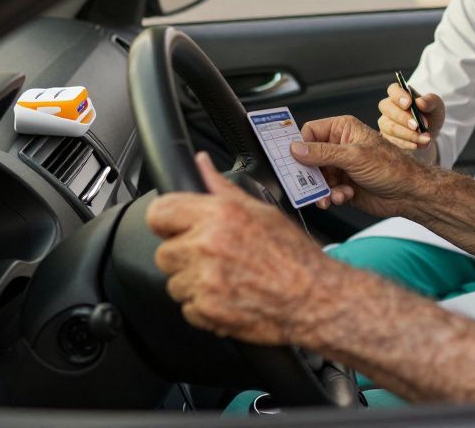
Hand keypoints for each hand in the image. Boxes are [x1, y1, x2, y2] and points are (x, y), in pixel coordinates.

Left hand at [146, 152, 334, 345]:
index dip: (166, 220)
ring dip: (194, 284)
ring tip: (227, 278)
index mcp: (219, 215)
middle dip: (185, 256)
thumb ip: (222, 188)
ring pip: (175, 283)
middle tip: (215, 258)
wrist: (314, 297)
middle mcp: (208, 245)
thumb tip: (201, 163)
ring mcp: (205, 281)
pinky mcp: (207, 311)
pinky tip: (230, 296)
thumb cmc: (294, 255)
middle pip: (165, 253)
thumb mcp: (261, 211)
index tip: (175, 228)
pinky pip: (187, 309)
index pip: (160, 212)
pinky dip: (204, 307)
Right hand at [296, 115, 431, 217]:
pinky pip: (325, 191)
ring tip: (330, 195)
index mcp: (343, 129)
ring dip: (321, 188)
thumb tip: (295, 149)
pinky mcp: (342, 185)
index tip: (292, 160)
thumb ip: (323, 153)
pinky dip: (330, 196)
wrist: (409, 194)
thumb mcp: (354, 156)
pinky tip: (343, 197)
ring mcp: (340, 166)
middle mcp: (339, 146)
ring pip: (315, 177)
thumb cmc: (391, 167)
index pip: (310, 132)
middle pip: (308, 157)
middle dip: (309, 173)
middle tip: (307, 183)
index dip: (300, 145)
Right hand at [377, 82, 444, 150]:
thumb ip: (430, 101)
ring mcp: (386, 122)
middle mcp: (389, 107)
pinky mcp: (388, 137)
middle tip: (417, 125)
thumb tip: (420, 102)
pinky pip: (393, 141)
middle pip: (387, 108)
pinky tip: (419, 144)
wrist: (429, 132)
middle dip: (403, 118)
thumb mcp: (436, 105)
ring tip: (425, 138)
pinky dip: (408, 144)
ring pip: (390, 127)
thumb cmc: (431, 113)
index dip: (399, 96)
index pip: (393, 90)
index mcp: (399, 93)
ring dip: (408, 134)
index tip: (409, 103)